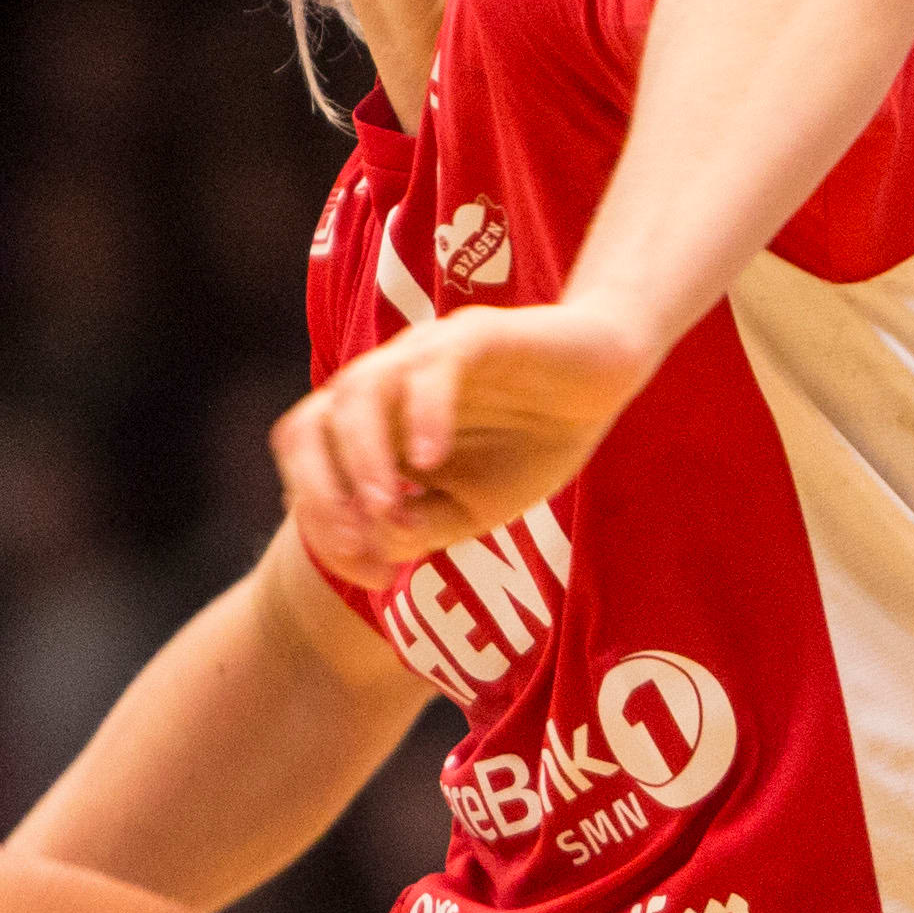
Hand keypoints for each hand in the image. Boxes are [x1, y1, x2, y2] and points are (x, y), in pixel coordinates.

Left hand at [272, 298, 660, 588]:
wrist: (603, 383)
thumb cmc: (531, 442)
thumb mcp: (470, 509)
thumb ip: (418, 525)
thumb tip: (376, 543)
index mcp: (373, 424)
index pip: (309, 465)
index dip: (323, 525)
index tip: (375, 578)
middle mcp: (386, 384)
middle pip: (310, 425)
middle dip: (321, 493)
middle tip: (361, 545)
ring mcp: (426, 354)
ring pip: (360, 391)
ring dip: (363, 459)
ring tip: (391, 511)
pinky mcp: (477, 334)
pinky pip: (434, 366)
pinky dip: (423, 413)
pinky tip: (434, 462)